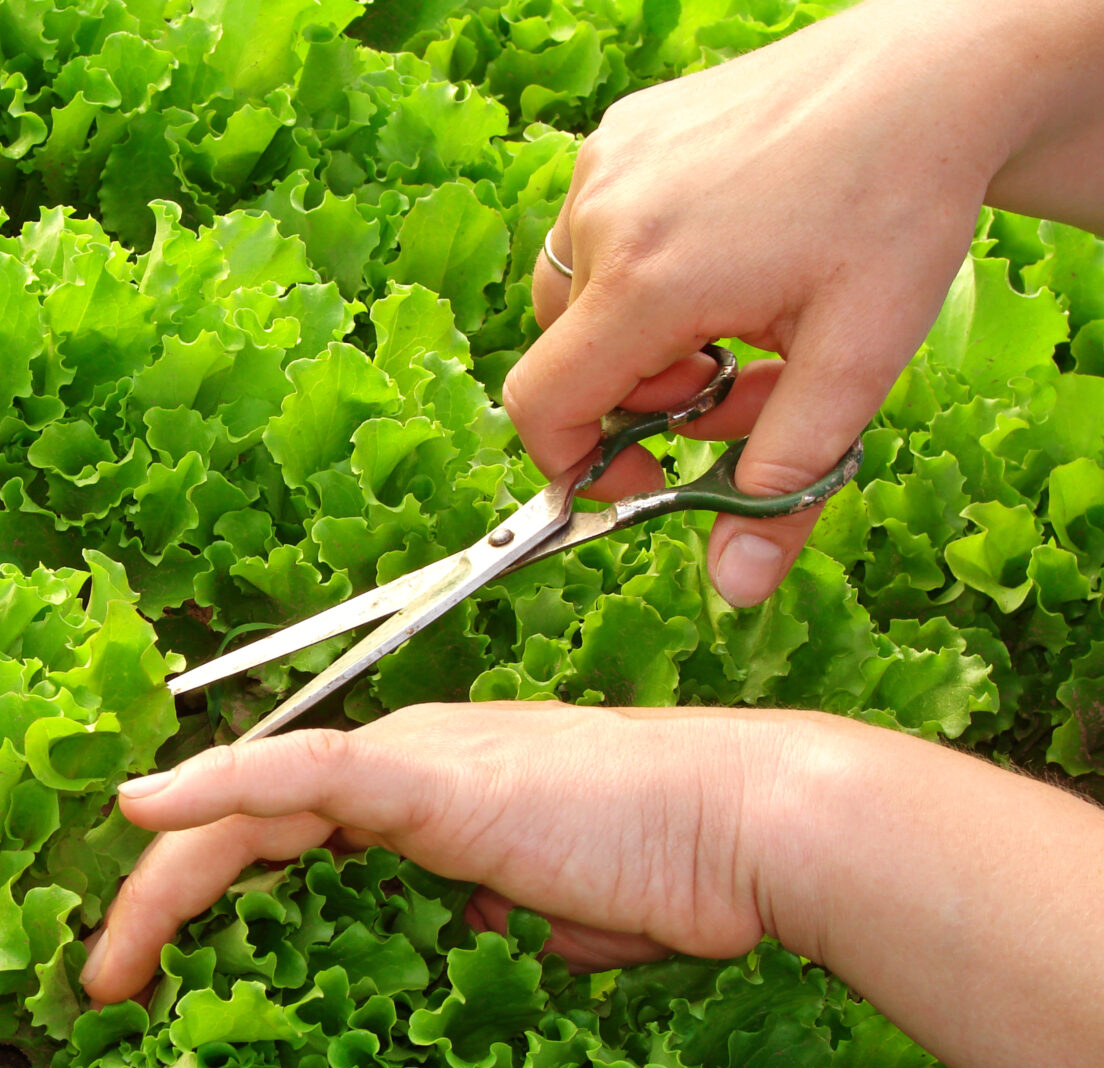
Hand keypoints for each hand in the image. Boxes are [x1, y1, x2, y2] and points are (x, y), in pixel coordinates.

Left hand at [84, 703, 1103, 1067]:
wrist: (743, 821)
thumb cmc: (670, 864)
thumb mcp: (564, 910)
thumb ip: (511, 915)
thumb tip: (493, 932)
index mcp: (425, 789)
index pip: (289, 831)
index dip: (214, 887)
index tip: (164, 966)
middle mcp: (404, 758)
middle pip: (250, 820)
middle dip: (167, 897)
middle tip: (110, 976)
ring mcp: (414, 758)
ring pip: (254, 804)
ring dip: (167, 884)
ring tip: (111, 963)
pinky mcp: (430, 774)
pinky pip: (301, 771)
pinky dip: (218, 786)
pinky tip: (143, 809)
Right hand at [511, 0, 1103, 607]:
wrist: (930, 73)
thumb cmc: (900, 205)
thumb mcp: (857, 361)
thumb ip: (784, 481)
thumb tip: (734, 587)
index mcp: (649, 277)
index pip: (544, 404)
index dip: (575, 466)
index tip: (644, 482)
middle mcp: (605, 212)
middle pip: (565, 358)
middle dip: (641, 400)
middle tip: (733, 386)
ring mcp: (607, 162)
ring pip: (577, 299)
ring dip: (644, 339)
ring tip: (737, 323)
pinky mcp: (621, 134)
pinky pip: (596, 236)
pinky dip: (643, 274)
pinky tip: (724, 257)